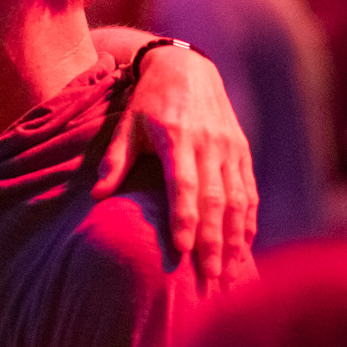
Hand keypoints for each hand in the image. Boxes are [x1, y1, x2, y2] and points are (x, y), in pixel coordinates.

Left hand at [94, 45, 257, 293]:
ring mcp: (230, 148)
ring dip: (235, 240)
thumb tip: (97, 196)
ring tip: (229, 274)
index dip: (185, 218)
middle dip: (214, 242)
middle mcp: (209, 144)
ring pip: (238, 201)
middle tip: (210, 279)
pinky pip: (249, 192)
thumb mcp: (127, 123)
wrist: (187, 67)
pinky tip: (245, 248)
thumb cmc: (149, 100)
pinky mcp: (242, 151)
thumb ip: (115, 159)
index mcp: (177, 137)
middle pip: (216, 201)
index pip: (184, 185)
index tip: (183, 251)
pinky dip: (249, 222)